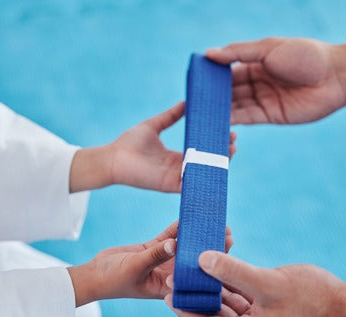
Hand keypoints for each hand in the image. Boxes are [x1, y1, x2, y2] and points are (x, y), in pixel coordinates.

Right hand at [68, 222, 233, 306]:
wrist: (94, 275)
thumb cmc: (112, 280)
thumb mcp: (135, 267)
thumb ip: (155, 255)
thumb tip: (176, 243)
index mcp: (169, 287)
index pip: (195, 277)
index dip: (212, 266)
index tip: (227, 252)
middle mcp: (169, 275)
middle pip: (194, 260)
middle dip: (210, 247)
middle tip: (227, 232)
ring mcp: (161, 261)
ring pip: (183, 246)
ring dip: (196, 235)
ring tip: (213, 222)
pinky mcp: (152, 249)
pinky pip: (169, 237)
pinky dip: (177, 228)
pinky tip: (188, 217)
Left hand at [70, 102, 236, 192]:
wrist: (113, 158)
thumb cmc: (129, 143)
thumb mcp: (153, 125)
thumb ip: (170, 116)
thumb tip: (185, 102)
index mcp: (176, 156)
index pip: (201, 150)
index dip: (215, 142)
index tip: (228, 129)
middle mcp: (179, 168)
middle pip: (206, 162)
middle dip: (222, 152)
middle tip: (233, 139)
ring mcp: (176, 178)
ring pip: (203, 173)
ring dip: (219, 164)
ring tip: (231, 149)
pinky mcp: (171, 185)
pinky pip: (192, 184)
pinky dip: (206, 178)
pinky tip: (218, 167)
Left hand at [166, 251, 345, 316]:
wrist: (344, 304)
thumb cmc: (311, 298)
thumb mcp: (267, 283)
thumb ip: (233, 271)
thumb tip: (202, 259)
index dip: (184, 311)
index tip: (166, 295)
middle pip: (215, 315)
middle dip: (197, 296)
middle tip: (177, 277)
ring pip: (228, 305)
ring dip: (214, 288)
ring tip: (194, 270)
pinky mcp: (268, 311)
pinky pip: (242, 298)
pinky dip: (230, 285)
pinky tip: (219, 268)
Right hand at [206, 35, 345, 124]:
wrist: (335, 77)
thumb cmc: (305, 56)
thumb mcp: (269, 48)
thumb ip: (239, 52)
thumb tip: (209, 53)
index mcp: (256, 62)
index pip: (227, 70)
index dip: (211, 75)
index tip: (193, 80)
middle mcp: (257, 81)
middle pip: (229, 90)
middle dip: (211, 95)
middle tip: (190, 101)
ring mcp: (263, 99)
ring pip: (234, 105)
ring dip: (218, 109)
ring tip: (198, 114)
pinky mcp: (270, 116)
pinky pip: (246, 118)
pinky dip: (231, 119)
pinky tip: (216, 120)